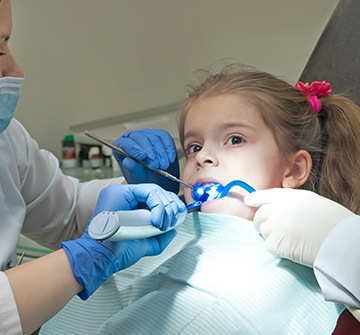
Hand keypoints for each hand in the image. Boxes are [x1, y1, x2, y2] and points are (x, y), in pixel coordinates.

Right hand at [61, 184, 184, 299]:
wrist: (103, 259)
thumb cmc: (118, 252)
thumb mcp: (145, 244)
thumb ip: (160, 237)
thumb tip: (173, 231)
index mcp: (131, 205)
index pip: (155, 197)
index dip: (170, 204)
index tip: (178, 217)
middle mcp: (126, 196)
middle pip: (157, 191)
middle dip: (171, 205)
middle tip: (172, 221)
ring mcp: (122, 192)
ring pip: (154, 190)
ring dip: (165, 207)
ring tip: (163, 224)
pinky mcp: (119, 192)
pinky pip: (147, 192)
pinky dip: (157, 206)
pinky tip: (156, 221)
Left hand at [113, 129, 179, 193]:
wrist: (158, 180)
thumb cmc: (144, 178)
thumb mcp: (137, 178)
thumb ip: (133, 169)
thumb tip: (127, 161)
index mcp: (122, 147)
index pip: (124, 143)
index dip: (133, 148)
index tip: (142, 157)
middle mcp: (133, 138)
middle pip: (140, 138)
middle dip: (150, 152)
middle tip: (155, 165)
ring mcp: (147, 135)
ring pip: (154, 138)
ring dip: (161, 153)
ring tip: (164, 165)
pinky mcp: (160, 136)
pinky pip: (165, 137)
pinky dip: (169, 148)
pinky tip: (170, 158)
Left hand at [244, 188, 353, 266]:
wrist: (342, 241)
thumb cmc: (333, 223)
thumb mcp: (312, 203)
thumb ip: (292, 203)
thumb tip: (276, 209)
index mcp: (290, 197)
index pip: (266, 195)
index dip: (255, 198)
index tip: (248, 201)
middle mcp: (280, 208)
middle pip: (260, 214)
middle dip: (260, 221)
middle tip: (263, 228)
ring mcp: (276, 225)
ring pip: (263, 230)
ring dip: (271, 235)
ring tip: (289, 239)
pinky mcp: (276, 242)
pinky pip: (269, 245)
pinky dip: (276, 248)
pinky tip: (290, 248)